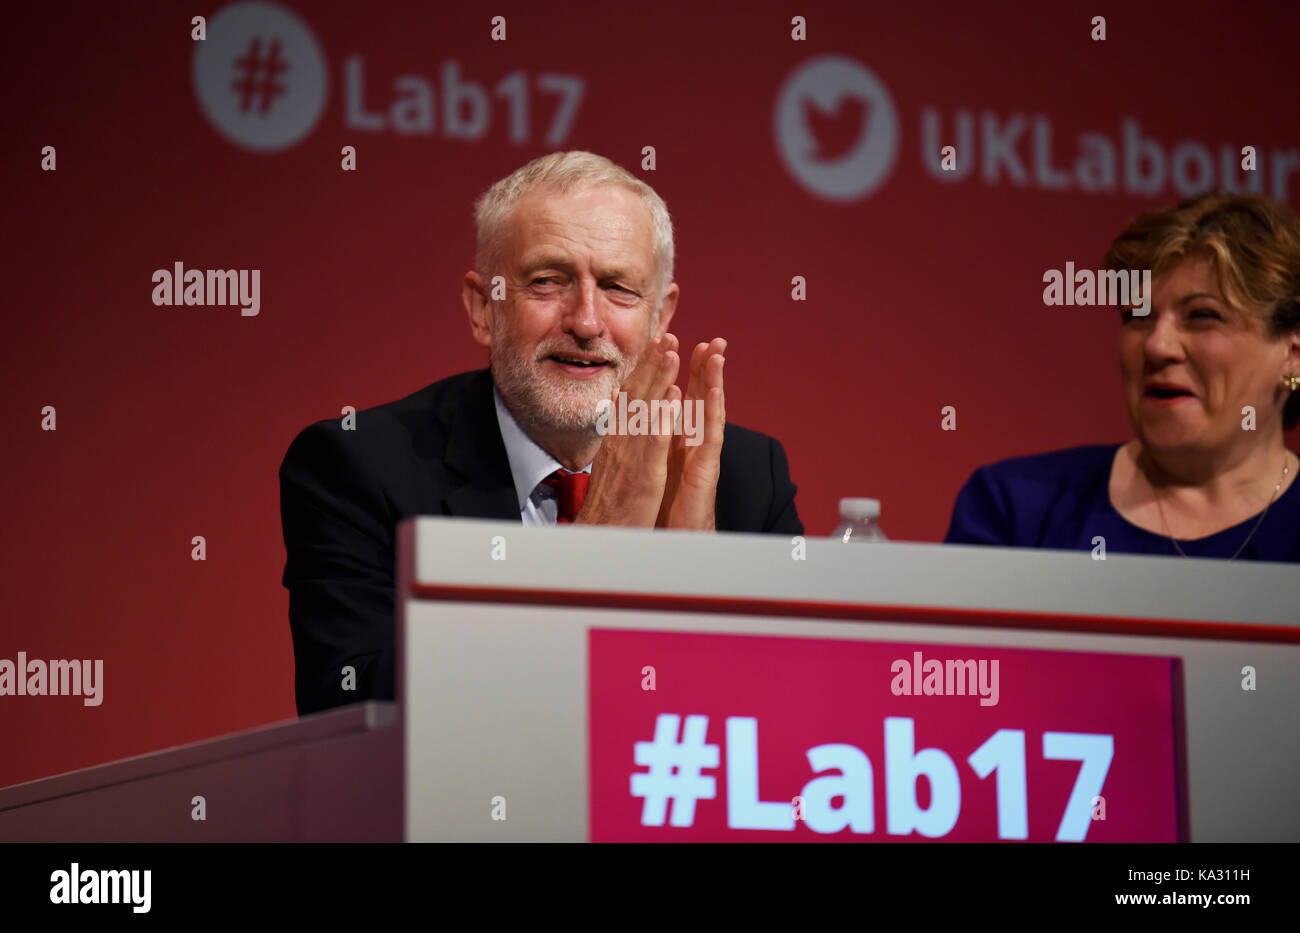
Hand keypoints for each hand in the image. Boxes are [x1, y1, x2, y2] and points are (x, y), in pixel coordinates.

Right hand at [574, 334, 680, 526]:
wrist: (601, 539)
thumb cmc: (609, 505)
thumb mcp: (612, 463)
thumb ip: (617, 434)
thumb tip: (616, 406)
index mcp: (617, 439)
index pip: (631, 396)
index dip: (643, 369)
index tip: (655, 344)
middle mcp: (622, 442)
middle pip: (638, 395)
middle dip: (653, 363)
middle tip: (666, 334)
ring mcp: (632, 457)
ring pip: (647, 411)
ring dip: (660, 380)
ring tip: (673, 352)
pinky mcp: (643, 475)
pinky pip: (654, 443)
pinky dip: (663, 418)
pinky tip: (673, 398)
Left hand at [657, 337, 725, 530]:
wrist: (666, 536)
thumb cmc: (661, 504)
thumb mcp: (653, 464)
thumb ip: (656, 436)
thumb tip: (654, 411)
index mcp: (679, 440)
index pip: (684, 399)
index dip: (685, 372)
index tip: (686, 346)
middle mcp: (694, 446)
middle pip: (702, 400)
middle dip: (708, 369)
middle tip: (715, 340)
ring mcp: (702, 457)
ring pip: (710, 413)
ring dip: (714, 382)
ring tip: (717, 355)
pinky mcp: (705, 471)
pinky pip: (710, 438)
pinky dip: (712, 414)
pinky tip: (714, 393)